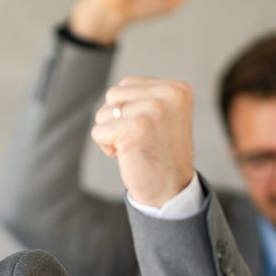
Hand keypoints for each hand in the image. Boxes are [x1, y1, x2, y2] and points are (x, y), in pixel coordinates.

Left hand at [91, 76, 195, 208]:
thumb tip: (116, 92)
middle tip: (140, 141)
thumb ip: (146, 97)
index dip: (128, 110)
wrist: (170, 191)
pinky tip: (127, 155)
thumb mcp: (165, 116)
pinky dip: (106, 147)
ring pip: (103, 112)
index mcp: (177, 89)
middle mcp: (167, 96)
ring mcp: (152, 110)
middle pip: (113, 95)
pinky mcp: (134, 129)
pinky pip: (98, 131)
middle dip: (117, 120)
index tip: (148, 130)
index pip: (128, 84)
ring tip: (134, 147)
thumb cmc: (161, 155)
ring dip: (111, 133)